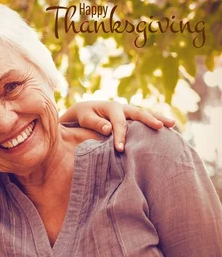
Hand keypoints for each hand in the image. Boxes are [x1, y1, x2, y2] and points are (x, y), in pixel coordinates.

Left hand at [60, 101, 175, 151]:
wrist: (86, 110)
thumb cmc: (84, 115)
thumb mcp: (85, 118)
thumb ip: (95, 123)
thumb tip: (108, 129)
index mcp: (112, 107)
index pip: (118, 123)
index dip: (120, 136)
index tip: (121, 149)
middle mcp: (123, 107)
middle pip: (139, 113)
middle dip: (149, 120)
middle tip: (160, 127)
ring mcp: (130, 111)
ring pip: (146, 114)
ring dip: (159, 118)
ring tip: (173, 125)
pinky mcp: (133, 117)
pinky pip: (146, 119)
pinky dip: (157, 122)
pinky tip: (169, 129)